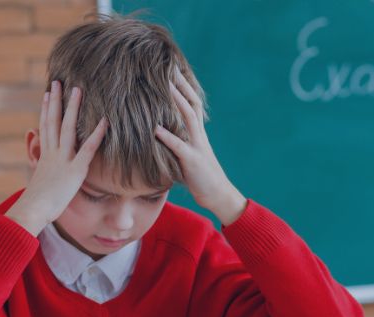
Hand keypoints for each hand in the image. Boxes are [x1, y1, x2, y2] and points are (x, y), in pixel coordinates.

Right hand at [6, 81, 107, 235]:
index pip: (45, 127)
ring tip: (78, 89)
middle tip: (60, 82)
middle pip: (54, 121)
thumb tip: (36, 160)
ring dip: (73, 108)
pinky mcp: (75, 170)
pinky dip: (97, 134)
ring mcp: (63, 160)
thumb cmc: (37, 201)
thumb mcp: (38, 180)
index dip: (46, 109)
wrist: (34, 210)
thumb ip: (39, 167)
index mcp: (44, 156)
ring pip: (67, 128)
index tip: (48, 94)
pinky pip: (88, 149)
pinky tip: (105, 121)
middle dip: (57, 100)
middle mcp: (52, 153)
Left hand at [155, 69, 246, 225]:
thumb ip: (179, 143)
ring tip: (163, 85)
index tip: (172, 70)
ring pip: (187, 118)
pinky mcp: (192, 161)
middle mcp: (199, 136)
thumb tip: (163, 134)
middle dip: (180, 84)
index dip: (183, 87)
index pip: (192, 104)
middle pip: (191, 103)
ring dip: (176, 100)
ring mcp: (196, 147)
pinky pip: (178, 146)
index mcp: (198, 134)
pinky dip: (167, 136)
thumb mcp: (190, 156)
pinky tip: (155, 128)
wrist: (218, 195)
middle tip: (168, 65)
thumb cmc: (201, 178)